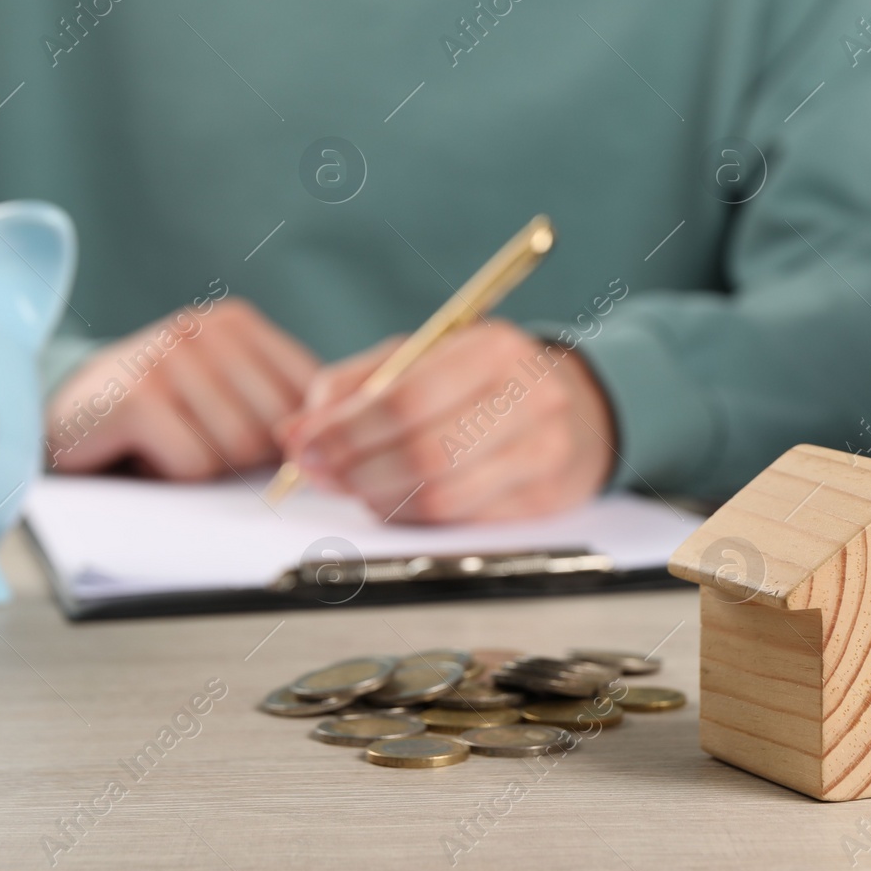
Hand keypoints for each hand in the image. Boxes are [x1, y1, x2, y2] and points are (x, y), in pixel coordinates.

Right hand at [46, 298, 318, 479]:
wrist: (62, 416)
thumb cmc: (157, 415)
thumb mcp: (224, 392)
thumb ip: (278, 405)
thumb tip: (335, 445)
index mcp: (238, 323)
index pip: (311, 393)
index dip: (293, 438)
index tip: (264, 453)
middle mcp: (203, 329)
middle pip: (276, 428)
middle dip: (244, 460)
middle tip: (198, 447)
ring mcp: (167, 358)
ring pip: (237, 450)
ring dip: (204, 470)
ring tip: (169, 446)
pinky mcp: (135, 398)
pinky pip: (194, 465)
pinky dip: (172, 478)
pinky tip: (143, 454)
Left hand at [277, 320, 616, 522]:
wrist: (575, 407)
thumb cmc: (480, 380)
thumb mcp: (420, 358)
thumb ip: (352, 387)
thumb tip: (295, 433)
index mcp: (493, 348)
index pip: (407, 397)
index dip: (347, 429)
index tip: (306, 446)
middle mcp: (529, 397)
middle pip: (425, 453)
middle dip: (357, 470)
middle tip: (320, 473)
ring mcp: (543, 452)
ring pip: (442, 497)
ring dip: (380, 498)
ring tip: (352, 486)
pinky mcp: (543, 500)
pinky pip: (459, 522)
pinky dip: (411, 516)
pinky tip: (391, 499)